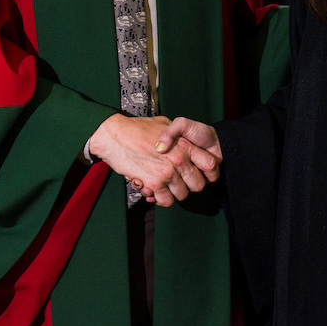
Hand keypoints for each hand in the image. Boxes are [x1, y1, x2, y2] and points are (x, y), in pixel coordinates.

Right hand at [87, 115, 220, 206]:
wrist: (115, 135)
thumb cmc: (137, 128)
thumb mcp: (163, 124)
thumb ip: (176, 134)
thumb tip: (183, 140)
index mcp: (185, 145)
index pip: (211, 164)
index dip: (209, 173)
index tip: (202, 174)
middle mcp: (179, 160)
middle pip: (199, 185)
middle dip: (191, 186)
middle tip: (181, 182)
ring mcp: (167, 173)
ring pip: (182, 195)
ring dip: (175, 193)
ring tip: (167, 186)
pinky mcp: (154, 183)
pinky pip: (167, 201)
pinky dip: (162, 199)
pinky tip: (157, 192)